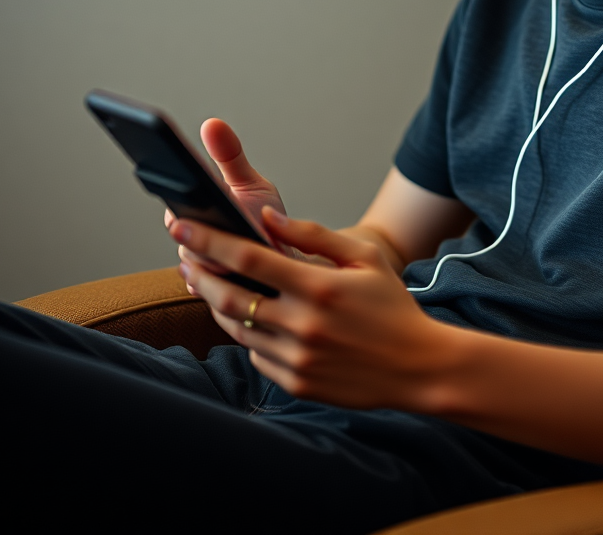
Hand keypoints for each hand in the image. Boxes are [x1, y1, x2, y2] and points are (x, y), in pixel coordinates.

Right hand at [164, 118, 291, 291]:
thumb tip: (213, 124)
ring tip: (229, 246)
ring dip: (212, 257)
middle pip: (183, 240)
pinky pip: (213, 290)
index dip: (174, 205)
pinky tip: (233, 272)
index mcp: (196, 212)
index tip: (180, 196)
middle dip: (196, 232)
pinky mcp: (220, 294)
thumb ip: (230, 157)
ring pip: (197, 266)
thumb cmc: (266, 219)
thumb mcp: (250, 183)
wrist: (290, 257)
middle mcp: (194, 243)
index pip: (173, 211)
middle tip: (209, 221)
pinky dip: (222, 281)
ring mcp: (206, 270)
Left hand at [170, 208, 458, 411]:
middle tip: (185, 259)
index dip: (209, 240)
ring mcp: (296, 359)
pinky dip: (250, 335)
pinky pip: (257, 355)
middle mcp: (302, 325)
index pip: (248, 259)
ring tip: (211, 285)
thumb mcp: (364, 258)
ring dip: (218, 305)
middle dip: (199, 274)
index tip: (183, 225)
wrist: (418, 367)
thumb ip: (314, 234)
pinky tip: (256, 320)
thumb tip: (269, 218)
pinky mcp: (296, 383)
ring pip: (237, 329)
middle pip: (229, 297)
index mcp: (318, 288)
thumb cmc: (393, 307)